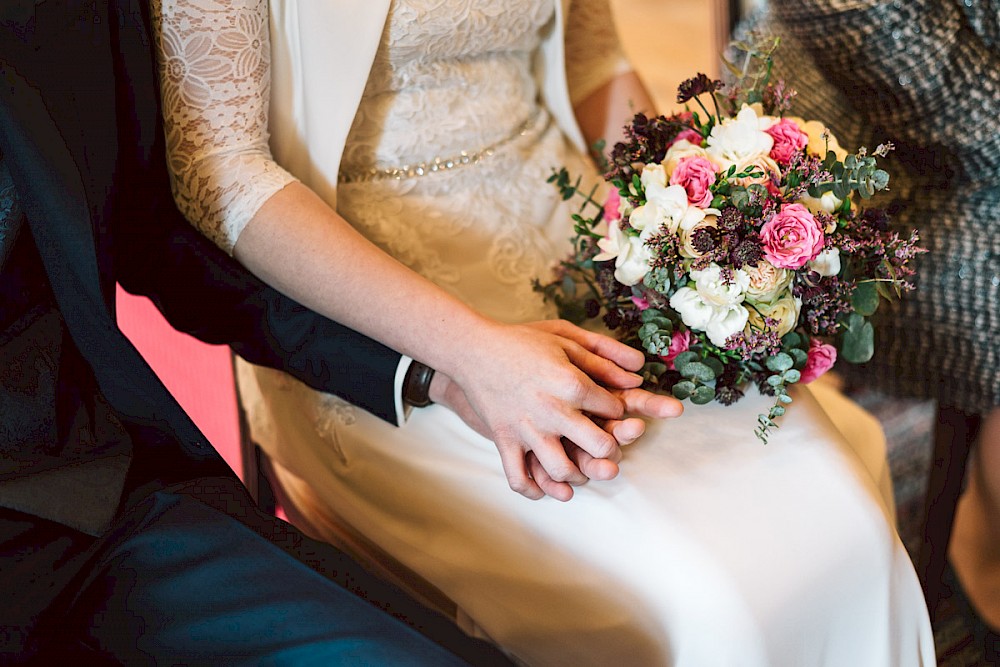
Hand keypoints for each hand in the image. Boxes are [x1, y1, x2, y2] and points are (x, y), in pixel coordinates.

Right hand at [430, 319, 682, 500]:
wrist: (473, 349)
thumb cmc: (521, 341)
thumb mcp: (565, 338)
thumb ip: (604, 356)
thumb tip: (639, 374)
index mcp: (570, 383)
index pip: (613, 408)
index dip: (619, 409)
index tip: (612, 407)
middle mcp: (552, 410)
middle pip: (599, 445)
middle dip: (611, 448)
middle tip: (607, 444)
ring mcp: (527, 429)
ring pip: (563, 469)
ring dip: (579, 473)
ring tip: (581, 465)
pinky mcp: (504, 440)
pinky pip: (519, 477)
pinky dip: (534, 489)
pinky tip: (547, 487)